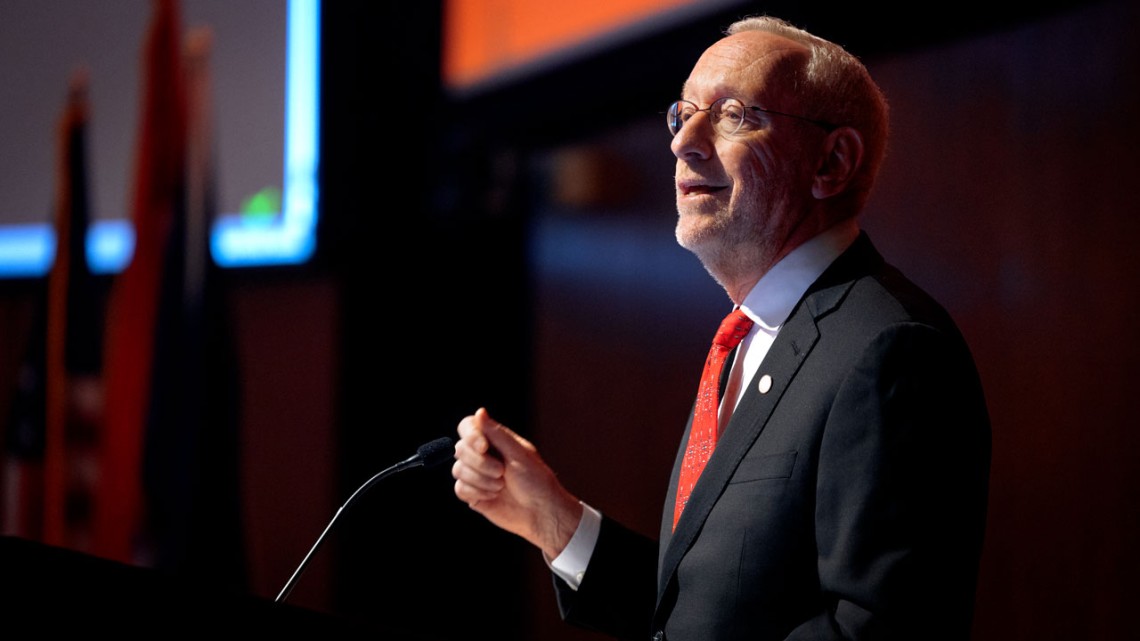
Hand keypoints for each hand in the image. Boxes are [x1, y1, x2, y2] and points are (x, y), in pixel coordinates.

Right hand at [452, 407, 582, 558]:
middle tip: (501, 472)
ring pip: (458, 470)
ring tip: (501, 486)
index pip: (467, 427)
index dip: (470, 435)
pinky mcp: (473, 494)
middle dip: (480, 463)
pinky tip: (493, 496)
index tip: (484, 447)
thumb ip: (496, 434)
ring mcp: (477, 475)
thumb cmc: (536, 480)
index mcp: (494, 440)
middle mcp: (483, 455)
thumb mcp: (519, 454)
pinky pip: (460, 489)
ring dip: (480, 480)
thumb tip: (479, 411)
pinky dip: (477, 492)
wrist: (540, 513)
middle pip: (459, 449)